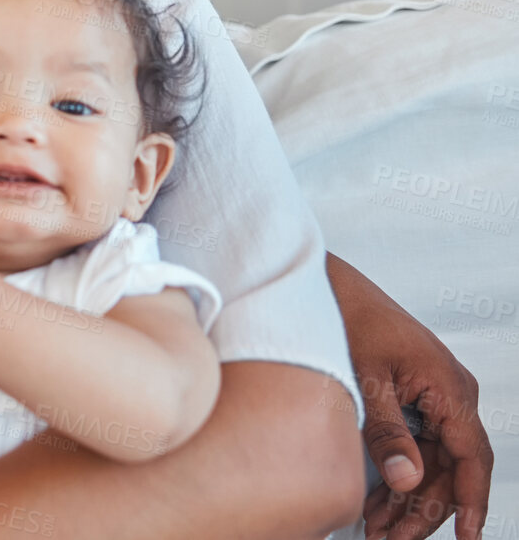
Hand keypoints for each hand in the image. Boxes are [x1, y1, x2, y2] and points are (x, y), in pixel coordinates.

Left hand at [329, 255, 491, 539]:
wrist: (328, 286)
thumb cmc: (350, 319)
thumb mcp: (366, 379)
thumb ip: (387, 431)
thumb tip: (406, 480)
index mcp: (450, 388)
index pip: (472, 458)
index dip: (472, 502)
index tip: (468, 537)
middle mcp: (451, 395)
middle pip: (451, 469)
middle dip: (424, 510)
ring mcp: (435, 398)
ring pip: (434, 464)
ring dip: (409, 499)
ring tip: (379, 530)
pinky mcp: (414, 400)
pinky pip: (418, 448)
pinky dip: (398, 476)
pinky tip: (376, 503)